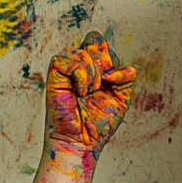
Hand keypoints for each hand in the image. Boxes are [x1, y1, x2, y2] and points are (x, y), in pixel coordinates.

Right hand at [45, 31, 135, 156]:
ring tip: (88, 93)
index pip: (104, 46)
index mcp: (96, 69)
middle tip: (101, 83)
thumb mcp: (122, 99)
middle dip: (104, 60)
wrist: (82, 141)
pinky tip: (80, 91)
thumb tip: (122, 68)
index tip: (111, 81)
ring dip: (93, 74)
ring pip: (82, 52)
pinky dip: (80, 75)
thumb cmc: (98, 123)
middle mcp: (80, 66)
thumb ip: (126, 79)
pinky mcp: (54, 75)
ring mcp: (67, 70)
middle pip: (95, 41)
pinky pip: (66, 60)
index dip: (112, 59)